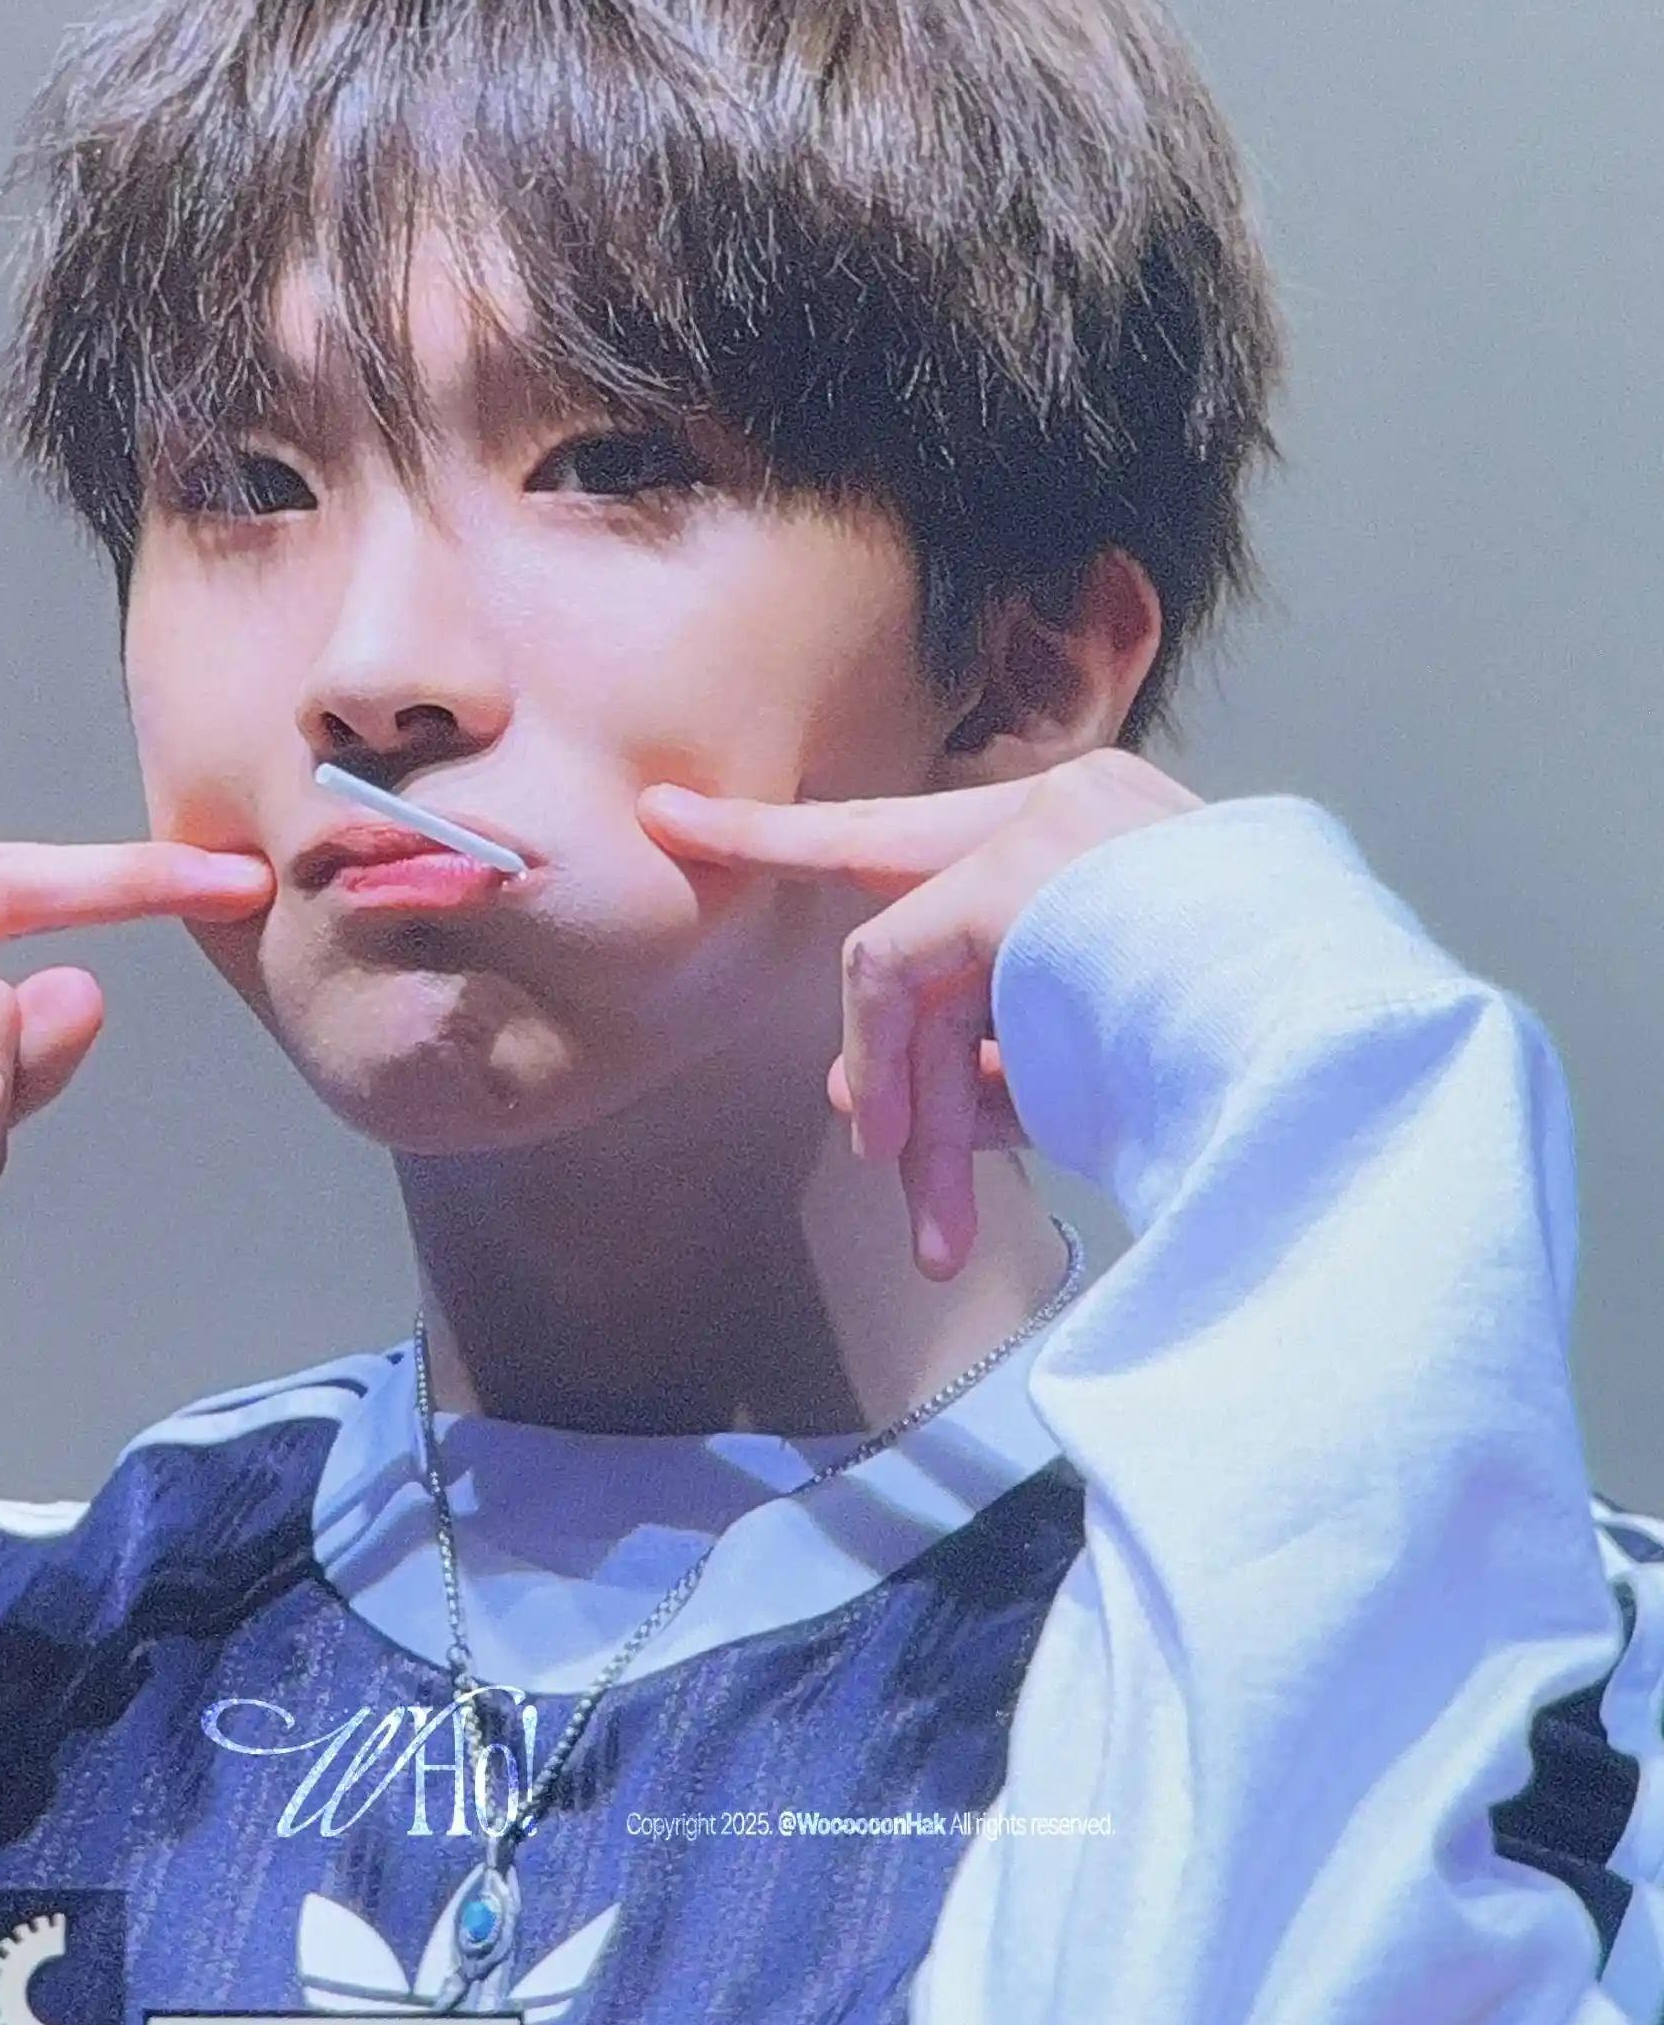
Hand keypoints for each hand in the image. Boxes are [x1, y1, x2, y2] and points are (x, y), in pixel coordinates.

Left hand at [637, 746, 1199, 1280]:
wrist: (1347, 1071)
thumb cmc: (1239, 1076)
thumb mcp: (1093, 1075)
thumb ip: (983, 1068)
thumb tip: (859, 1105)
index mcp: (1110, 840)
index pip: (938, 834)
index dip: (797, 833)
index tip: (677, 818)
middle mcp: (1073, 810)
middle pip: (896, 884)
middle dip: (801, 906)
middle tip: (705, 884)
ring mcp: (1044, 832)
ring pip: (901, 969)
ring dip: (907, 1102)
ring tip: (927, 1214)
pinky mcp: (1013, 880)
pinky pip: (896, 980)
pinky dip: (898, 1072)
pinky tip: (927, 1162)